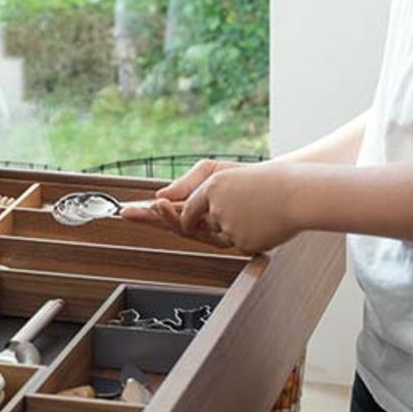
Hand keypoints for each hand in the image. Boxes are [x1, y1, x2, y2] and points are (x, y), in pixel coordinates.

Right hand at [115, 157, 238, 237]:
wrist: (286, 187)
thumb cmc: (250, 178)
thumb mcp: (213, 171)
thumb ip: (188, 182)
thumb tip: (161, 195)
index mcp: (200, 210)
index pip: (169, 215)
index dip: (147, 215)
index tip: (127, 211)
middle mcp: (207, 224)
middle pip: (173, 224)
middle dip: (152, 218)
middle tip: (130, 213)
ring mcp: (221, 232)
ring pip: (188, 229)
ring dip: (170, 217)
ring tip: (158, 205)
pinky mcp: (236, 240)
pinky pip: (209, 230)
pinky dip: (191, 217)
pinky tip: (181, 208)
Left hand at [179, 161, 299, 254]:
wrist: (300, 195)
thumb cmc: (272, 182)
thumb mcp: (236, 176)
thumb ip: (207, 190)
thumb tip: (178, 204)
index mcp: (213, 186)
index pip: (188, 210)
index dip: (185, 220)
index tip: (187, 225)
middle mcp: (217, 206)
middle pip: (208, 226)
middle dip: (216, 225)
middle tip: (236, 217)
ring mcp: (230, 226)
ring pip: (227, 235)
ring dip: (240, 228)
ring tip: (262, 212)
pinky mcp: (244, 243)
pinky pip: (242, 244)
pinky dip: (253, 237)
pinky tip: (268, 224)